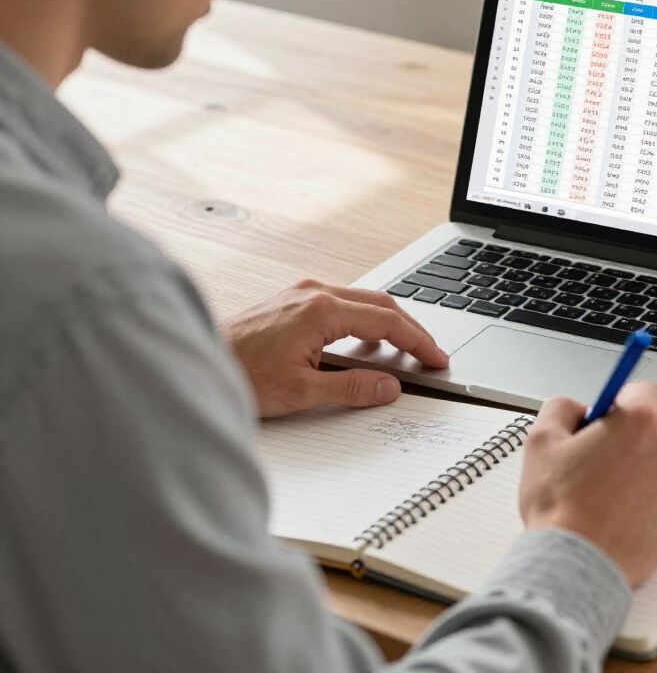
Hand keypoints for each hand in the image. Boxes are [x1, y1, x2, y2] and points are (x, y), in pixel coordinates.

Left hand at [223, 278, 448, 417]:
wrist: (192, 359)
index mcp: (321, 310)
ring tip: (405, 352)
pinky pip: (342, 303)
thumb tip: (389, 387)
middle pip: (381, 304)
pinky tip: (365, 344)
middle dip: (411, 330)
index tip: (436, 359)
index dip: (418, 342)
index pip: (387, 322)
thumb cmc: (237, 374)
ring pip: (363, 301)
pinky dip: (364, 321)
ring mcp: (302, 292)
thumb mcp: (301, 391)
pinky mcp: (293, 299)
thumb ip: (352, 387)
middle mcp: (314, 293)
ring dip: (387, 324)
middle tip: (431, 355)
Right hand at [518, 381, 656, 586]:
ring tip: (597, 496)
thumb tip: (578, 409)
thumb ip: (562, 408)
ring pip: (654, 467)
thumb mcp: (541, 439)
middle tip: (590, 462)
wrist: (575, 565)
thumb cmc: (559, 504)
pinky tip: (611, 516)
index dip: (622, 401)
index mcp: (638, 422)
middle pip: (650, 432)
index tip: (606, 417)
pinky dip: (640, 503)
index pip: (646, 391)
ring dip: (633, 473)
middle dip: (624, 441)